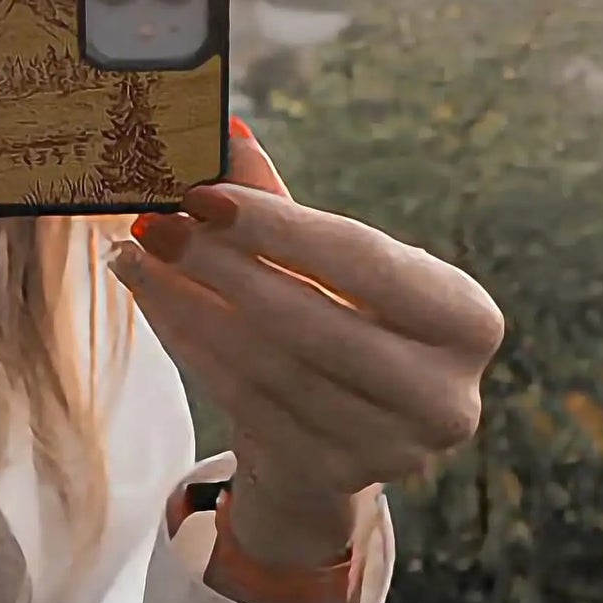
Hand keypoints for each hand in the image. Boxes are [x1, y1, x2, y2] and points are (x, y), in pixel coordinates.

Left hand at [108, 122, 504, 564]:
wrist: (339, 432)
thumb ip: (277, 202)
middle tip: (154, 223)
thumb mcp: (327, 260)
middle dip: (221, 267)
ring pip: (265, 365)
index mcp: (467, 318)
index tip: (202, 193)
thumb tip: (217, 126)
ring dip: (188, 305)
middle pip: (311, 320)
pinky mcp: (332, 475)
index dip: (278, 226)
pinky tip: (153, 301)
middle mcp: (445, 394)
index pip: (362, 259)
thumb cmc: (340, 315)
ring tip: (135, 256)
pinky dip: (189, 345)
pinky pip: (240, 400)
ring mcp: (391, 448)